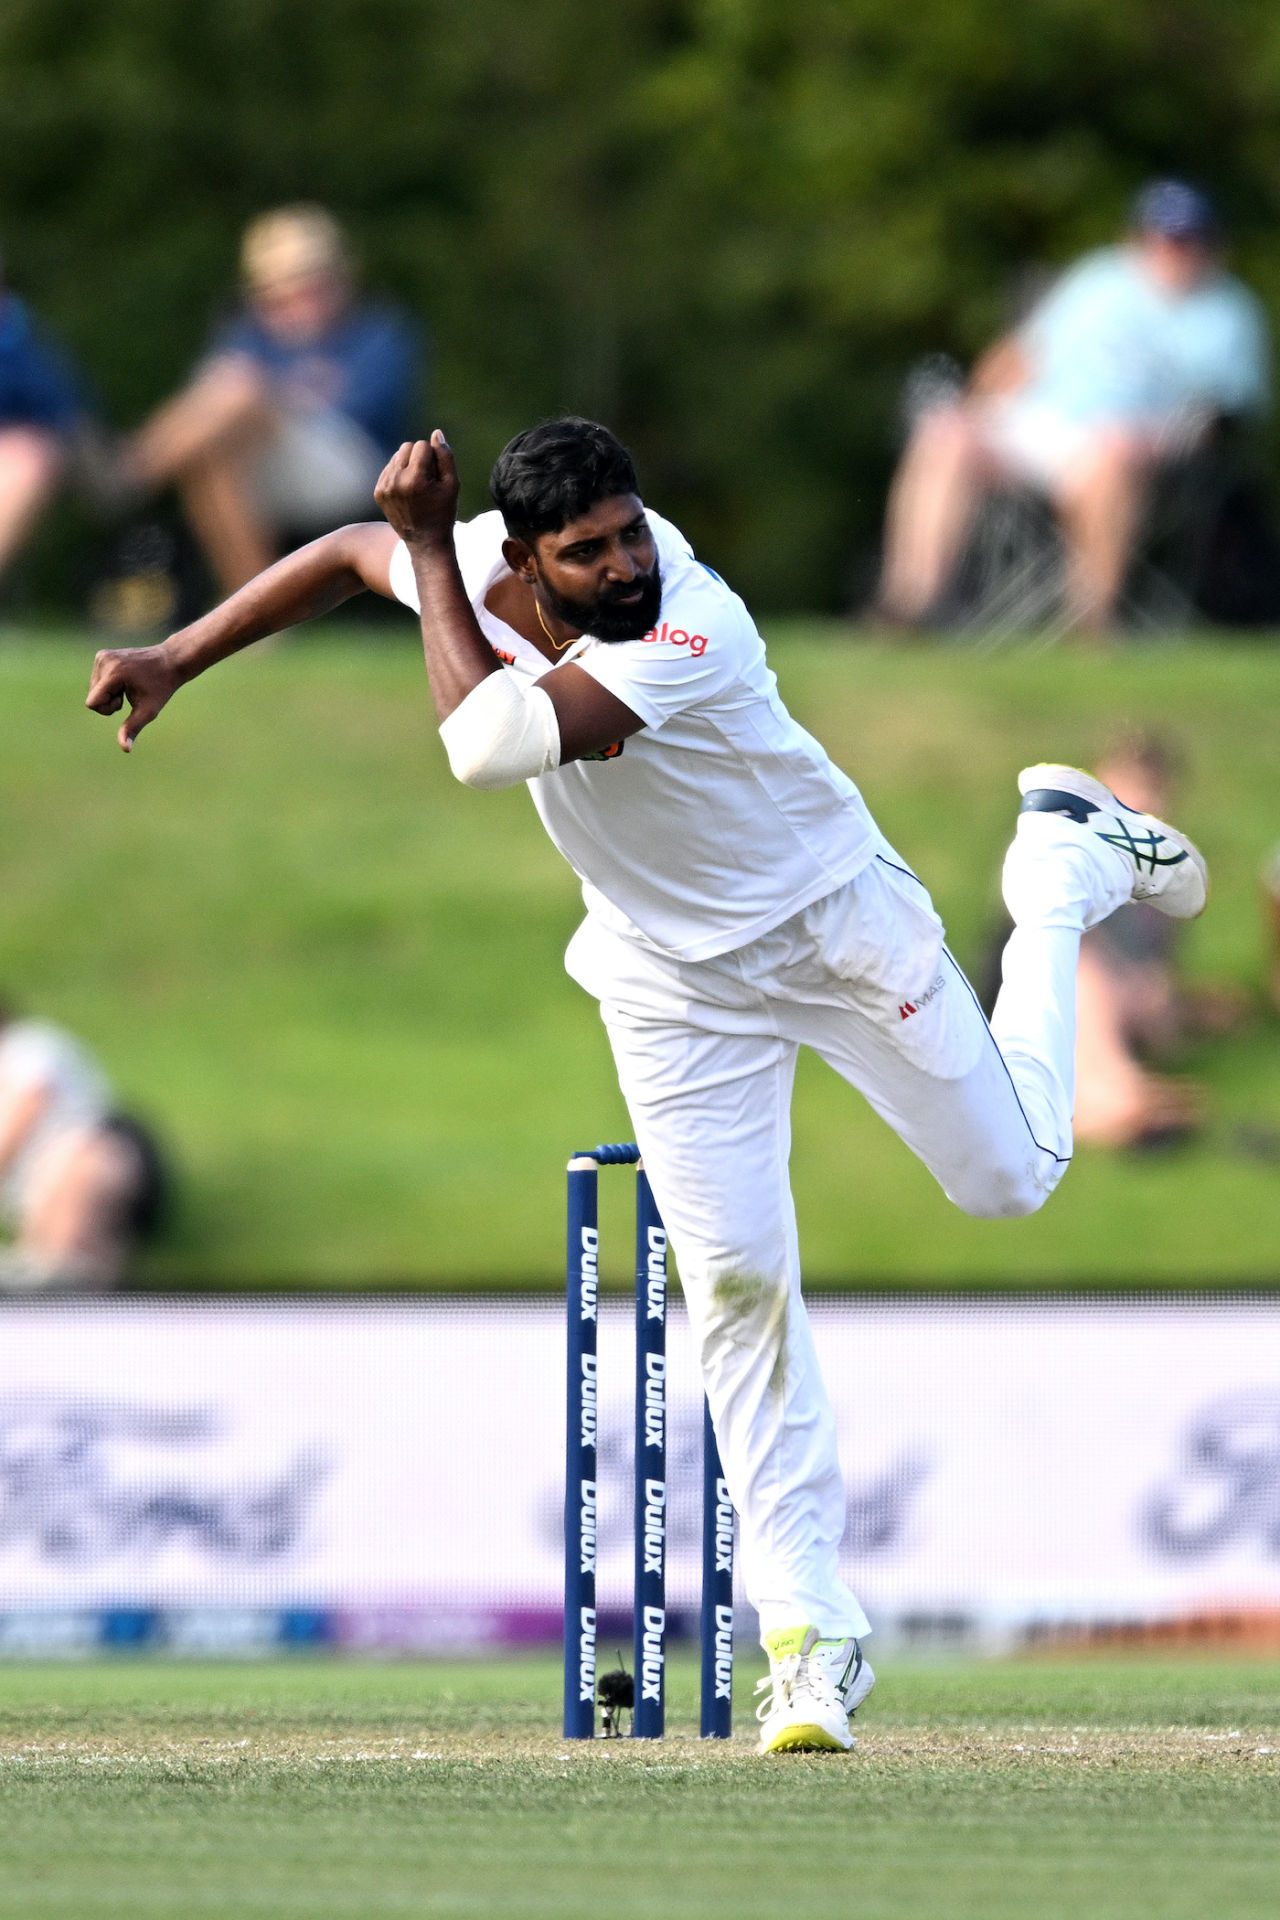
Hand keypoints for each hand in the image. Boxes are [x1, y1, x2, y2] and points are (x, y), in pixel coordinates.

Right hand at [85, 642, 183, 751]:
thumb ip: (132, 728)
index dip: (108, 709)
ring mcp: (102, 655)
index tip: (124, 702)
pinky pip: (96, 681)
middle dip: (109, 702)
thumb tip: (125, 749)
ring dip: (110, 694)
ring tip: (129, 685)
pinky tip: (126, 679)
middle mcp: (104, 660)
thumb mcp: (148, 710)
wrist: (170, 662)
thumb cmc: (161, 688)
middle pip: (92, 698)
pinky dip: (109, 685)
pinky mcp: (102, 654)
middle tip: (130, 693)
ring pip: (93, 690)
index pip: (92, 703)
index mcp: (114, 673)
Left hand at [375, 430, 458, 549]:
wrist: (425, 542)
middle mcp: (396, 481)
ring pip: (396, 456)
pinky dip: (399, 475)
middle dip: (419, 457)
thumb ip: (445, 456)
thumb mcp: (453, 485)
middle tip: (427, 480)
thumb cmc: (443, 512)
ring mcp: (384, 487)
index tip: (436, 477)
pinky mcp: (378, 492)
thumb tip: (436, 433)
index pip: (422, 445)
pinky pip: (389, 469)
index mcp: (415, 479)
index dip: (433, 458)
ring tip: (418, 486)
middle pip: (407, 446)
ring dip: (408, 465)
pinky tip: (408, 491)